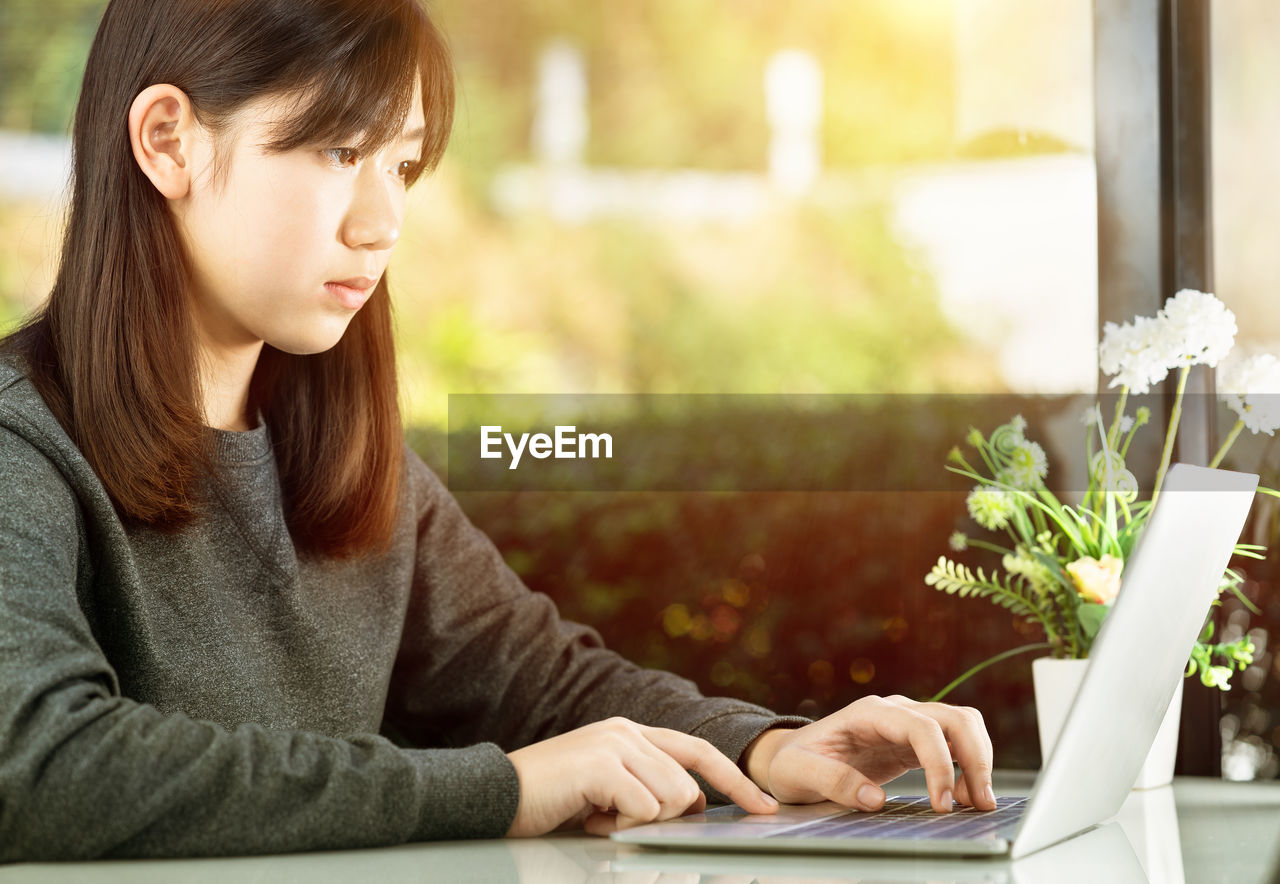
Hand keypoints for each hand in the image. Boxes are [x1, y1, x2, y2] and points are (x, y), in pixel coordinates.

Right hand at [505, 717, 779, 836]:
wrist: (495, 795)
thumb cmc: (548, 800)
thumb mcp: (605, 789)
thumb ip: (644, 786)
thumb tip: (690, 807)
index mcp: (629, 732)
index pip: (697, 751)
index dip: (734, 779)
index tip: (763, 806)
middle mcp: (625, 730)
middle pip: (686, 787)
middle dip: (661, 818)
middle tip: (610, 819)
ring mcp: (614, 743)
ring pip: (670, 800)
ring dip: (636, 822)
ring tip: (594, 814)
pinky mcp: (601, 764)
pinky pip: (643, 809)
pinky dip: (617, 824)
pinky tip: (586, 815)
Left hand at [742, 695, 995, 813]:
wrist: (788, 757)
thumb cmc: (791, 763)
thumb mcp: (797, 773)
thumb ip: (831, 781)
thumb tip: (873, 798)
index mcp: (868, 712)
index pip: (920, 726)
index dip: (938, 762)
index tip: (941, 802)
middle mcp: (893, 711)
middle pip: (953, 718)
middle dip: (975, 758)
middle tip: (978, 802)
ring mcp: (906, 724)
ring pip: (961, 726)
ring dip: (978, 760)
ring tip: (974, 802)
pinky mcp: (912, 743)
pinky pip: (953, 745)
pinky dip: (967, 767)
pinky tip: (963, 797)